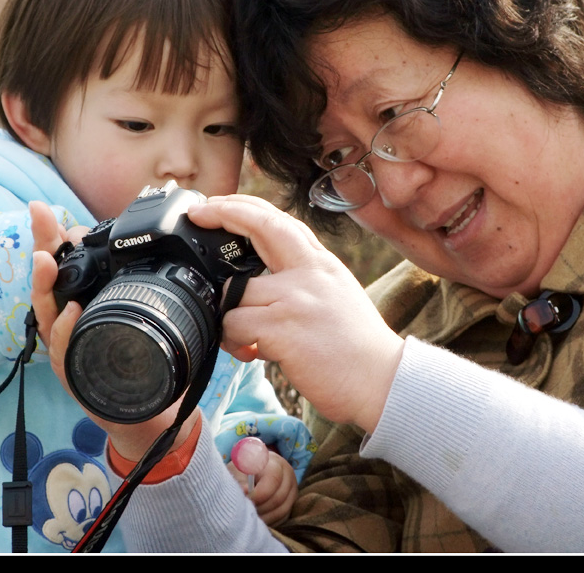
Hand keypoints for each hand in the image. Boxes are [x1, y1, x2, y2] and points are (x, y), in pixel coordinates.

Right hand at [28, 201, 198, 461]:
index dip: (47, 238)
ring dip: (44, 285)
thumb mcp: (134, 315)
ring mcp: (67, 350)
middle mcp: (66, 325)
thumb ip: (127, 284)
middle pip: (46, 284)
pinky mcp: (76, 376)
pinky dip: (66, 331)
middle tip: (38, 220)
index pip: (59, 265)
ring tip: (45, 259)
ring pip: (48, 315)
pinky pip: (65, 352)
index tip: (39, 208)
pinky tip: (70, 311)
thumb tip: (126, 247)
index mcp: (78, 306)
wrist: (146, 413)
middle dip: (40, 250)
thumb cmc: (136, 362)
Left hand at [188, 195, 404, 432]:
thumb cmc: (357, 349)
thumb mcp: (335, 296)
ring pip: (235, 291)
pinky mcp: (282, 328)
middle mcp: (309, 273)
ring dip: (229, 316)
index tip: (219, 202)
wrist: (384, 381)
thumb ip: (302, 281)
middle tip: (199, 214)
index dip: (246, 207)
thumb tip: (258, 284)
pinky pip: (234, 324)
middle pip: (259, 227)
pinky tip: (250, 353)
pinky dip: (234, 341)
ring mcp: (294, 298)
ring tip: (243, 338)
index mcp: (322, 264)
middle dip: (222, 212)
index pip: (280, 221)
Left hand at [228, 439, 297, 526]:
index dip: (259, 494)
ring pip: (282, 510)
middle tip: (246, 511)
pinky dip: (270, 521)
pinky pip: (284, 517)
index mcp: (274, 462)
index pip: (274, 479)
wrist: (251, 473)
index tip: (246, 500)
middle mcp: (288, 474)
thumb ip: (240, 481)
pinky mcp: (292, 502)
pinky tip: (258, 518)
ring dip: (265, 517)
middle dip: (260, 508)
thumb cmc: (242, 472)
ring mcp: (292, 489)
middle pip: (279, 498)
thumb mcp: (237, 472)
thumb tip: (244, 493)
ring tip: (251, 516)